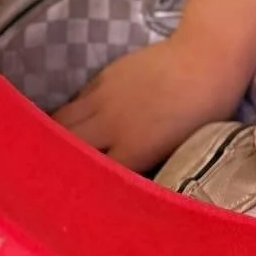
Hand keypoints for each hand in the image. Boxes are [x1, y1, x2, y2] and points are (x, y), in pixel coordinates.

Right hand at [54, 32, 243, 174]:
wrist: (205, 55)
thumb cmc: (204, 108)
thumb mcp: (177, 148)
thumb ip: (144, 165)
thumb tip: (122, 179)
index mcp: (133, 150)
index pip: (90, 178)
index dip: (76, 189)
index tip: (66, 200)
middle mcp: (111, 125)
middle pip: (66, 148)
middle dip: (56, 162)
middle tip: (50, 175)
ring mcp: (104, 96)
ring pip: (63, 120)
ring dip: (56, 135)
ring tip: (50, 149)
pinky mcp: (105, 75)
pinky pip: (77, 100)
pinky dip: (71, 114)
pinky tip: (74, 121)